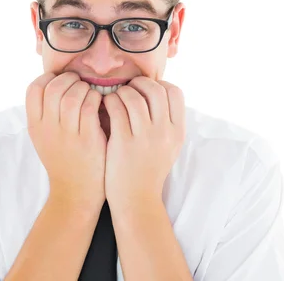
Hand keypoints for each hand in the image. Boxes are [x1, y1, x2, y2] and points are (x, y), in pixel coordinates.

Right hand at [26, 72, 106, 210]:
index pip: (34, 89)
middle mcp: (48, 128)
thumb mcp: (45, 137)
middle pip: (54, 88)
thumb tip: (57, 81)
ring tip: (90, 93)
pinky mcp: (87, 140)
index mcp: (35, 125)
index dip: (49, 78)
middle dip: (69, 79)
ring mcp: (67, 134)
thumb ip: (46, 112)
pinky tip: (100, 104)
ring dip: (84, 88)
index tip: (61, 81)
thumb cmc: (64, 159)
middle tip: (79, 83)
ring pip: (73, 95)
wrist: (75, 193)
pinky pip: (90, 107)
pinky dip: (96, 99)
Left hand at [102, 77, 185, 210]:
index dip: (159, 84)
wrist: (136, 199)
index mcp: (177, 131)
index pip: (175, 93)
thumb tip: (158, 91)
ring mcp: (144, 137)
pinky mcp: (123, 142)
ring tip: (116, 97)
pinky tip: (106, 106)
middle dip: (139, 83)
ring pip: (133, 97)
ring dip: (122, 92)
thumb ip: (167, 122)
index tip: (146, 89)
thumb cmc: (149, 169)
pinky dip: (110, 102)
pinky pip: (116, 109)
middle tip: (129, 88)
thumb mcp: (169, 146)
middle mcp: (164, 133)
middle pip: (155, 90)